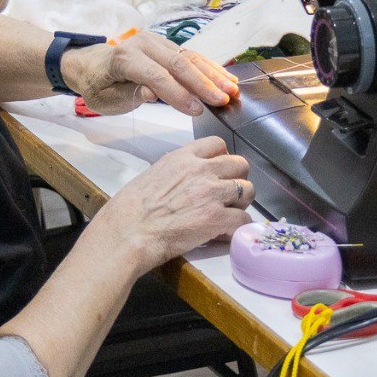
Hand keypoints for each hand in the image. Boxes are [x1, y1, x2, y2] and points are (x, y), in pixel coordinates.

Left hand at [60, 32, 238, 115]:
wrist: (93, 65)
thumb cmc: (99, 86)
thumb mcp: (107, 99)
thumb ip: (130, 95)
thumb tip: (153, 93)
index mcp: (125, 58)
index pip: (156, 75)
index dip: (178, 93)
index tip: (197, 110)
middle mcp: (144, 44)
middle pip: (178, 64)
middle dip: (203, 84)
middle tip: (223, 100)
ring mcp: (158, 42)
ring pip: (190, 57)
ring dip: (213, 74)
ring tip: (232, 90)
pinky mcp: (168, 45)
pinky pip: (192, 55)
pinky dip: (210, 68)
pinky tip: (226, 78)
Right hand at [94, 136, 252, 270]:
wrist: (128, 233)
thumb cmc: (130, 209)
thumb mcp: (153, 174)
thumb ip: (177, 170)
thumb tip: (187, 179)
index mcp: (183, 157)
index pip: (218, 144)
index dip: (222, 158)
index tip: (219, 171)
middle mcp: (201, 170)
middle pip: (240, 164)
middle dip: (237, 179)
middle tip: (227, 195)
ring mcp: (211, 193)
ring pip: (248, 190)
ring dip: (240, 203)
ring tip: (228, 214)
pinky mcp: (216, 218)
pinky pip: (243, 219)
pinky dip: (237, 227)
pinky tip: (225, 232)